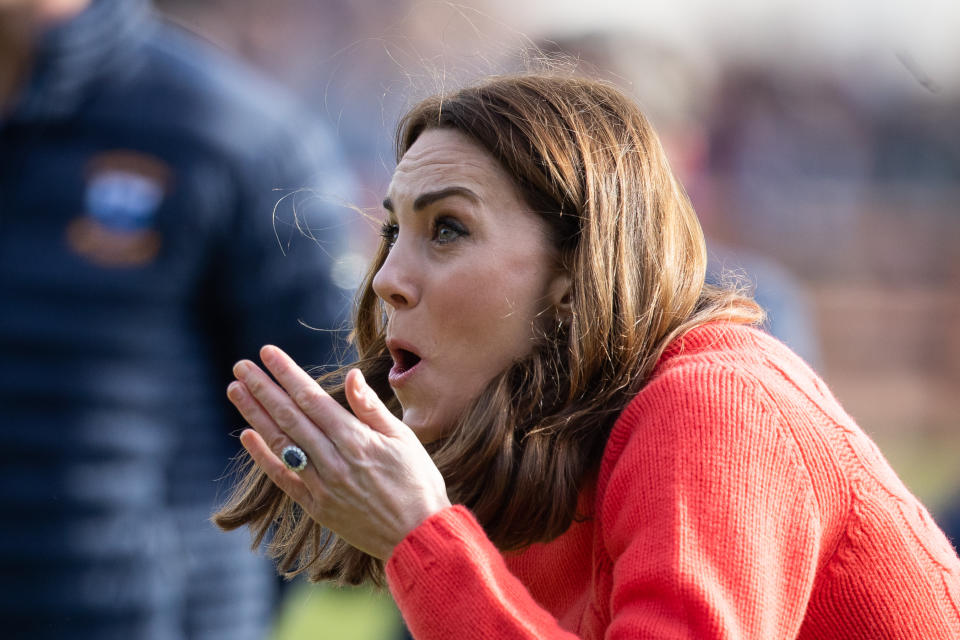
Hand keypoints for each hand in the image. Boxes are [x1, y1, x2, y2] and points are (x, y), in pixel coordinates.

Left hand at [226, 345, 450, 559]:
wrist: (417, 538)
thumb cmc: (418, 483)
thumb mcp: (404, 438)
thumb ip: (371, 408)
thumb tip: (350, 376)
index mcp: (356, 440)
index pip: (312, 399)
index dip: (287, 374)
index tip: (267, 353)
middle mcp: (333, 461)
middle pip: (290, 417)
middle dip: (263, 388)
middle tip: (241, 366)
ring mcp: (321, 485)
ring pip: (281, 443)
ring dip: (255, 415)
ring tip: (236, 390)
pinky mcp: (316, 507)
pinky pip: (283, 478)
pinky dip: (263, 457)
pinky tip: (248, 436)